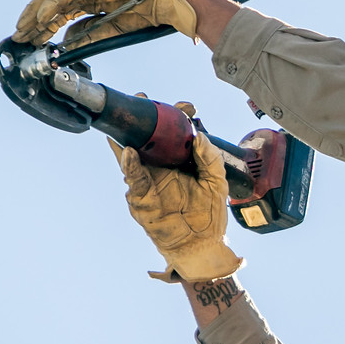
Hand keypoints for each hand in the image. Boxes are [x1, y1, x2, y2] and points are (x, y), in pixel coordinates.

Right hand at [110, 111, 242, 282]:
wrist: (201, 245)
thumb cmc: (208, 214)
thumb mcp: (216, 182)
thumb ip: (209, 159)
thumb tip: (198, 135)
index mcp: (178, 161)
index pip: (172, 134)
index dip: (175, 117)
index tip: (184, 106)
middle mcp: (159, 167)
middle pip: (147, 138)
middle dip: (143, 119)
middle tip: (143, 98)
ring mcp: (147, 181)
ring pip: (132, 154)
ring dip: (128, 137)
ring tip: (129, 122)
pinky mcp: (140, 198)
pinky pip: (133, 179)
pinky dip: (129, 165)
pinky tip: (130, 152)